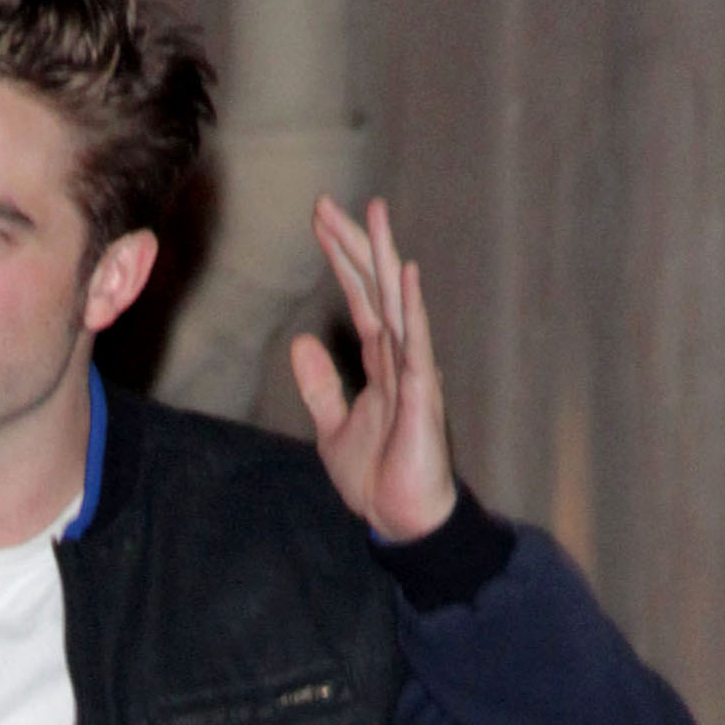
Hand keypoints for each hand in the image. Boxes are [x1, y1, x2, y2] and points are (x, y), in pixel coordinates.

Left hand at [290, 193, 458, 545]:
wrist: (401, 521)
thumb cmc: (378, 478)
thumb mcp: (332, 428)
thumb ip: (320, 386)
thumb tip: (302, 343)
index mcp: (380, 363)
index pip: (359, 298)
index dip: (339, 259)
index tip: (319, 222)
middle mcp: (399, 357)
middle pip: (374, 288)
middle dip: (353, 244)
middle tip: (327, 203)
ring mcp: (413, 372)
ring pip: (396, 303)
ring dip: (385, 258)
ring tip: (375, 214)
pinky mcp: (422, 395)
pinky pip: (417, 344)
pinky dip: (412, 309)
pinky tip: (405, 275)